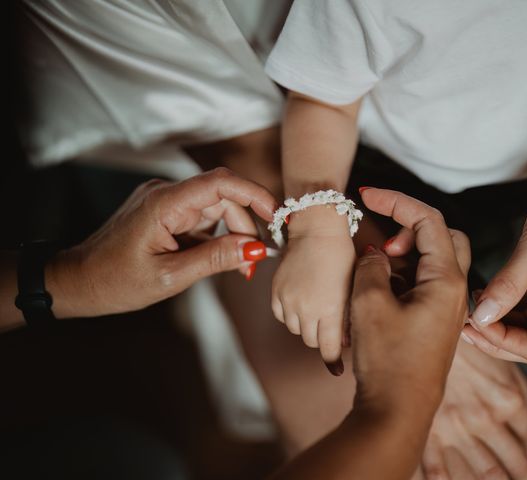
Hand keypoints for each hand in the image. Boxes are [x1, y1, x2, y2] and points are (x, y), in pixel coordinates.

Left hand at [47, 167, 276, 317]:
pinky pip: (203, 217)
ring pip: (217, 208)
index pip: (221, 183)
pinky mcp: (166, 211)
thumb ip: (216, 258)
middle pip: (224, 198)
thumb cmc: (116, 281)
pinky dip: (217, 237)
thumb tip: (256, 249)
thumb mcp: (171, 275)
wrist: (80, 282)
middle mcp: (167, 193)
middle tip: (252, 264)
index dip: (254, 194)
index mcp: (165, 203)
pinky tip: (221, 259)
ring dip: (233, 234)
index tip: (277, 216)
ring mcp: (166, 201)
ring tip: (238, 268)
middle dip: (246, 227)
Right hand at [271, 188, 469, 479]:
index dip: (396, 200)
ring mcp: (447, 307)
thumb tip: (376, 255)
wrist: (396, 412)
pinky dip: (402, 278)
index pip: (428, 220)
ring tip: (373, 275)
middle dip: (409, 229)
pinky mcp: (435, 321)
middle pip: (441, 236)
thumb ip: (372, 266)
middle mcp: (455, 290)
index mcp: (446, 280)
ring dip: (403, 256)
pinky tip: (377, 295)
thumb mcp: (369, 303)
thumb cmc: (387, 360)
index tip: (366, 194)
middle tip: (382, 246)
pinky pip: (423, 284)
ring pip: (431, 261)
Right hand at [271, 205, 355, 372]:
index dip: (333, 362)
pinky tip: (303, 303)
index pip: (329, 348)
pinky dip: (292, 315)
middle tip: (334, 330)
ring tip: (319, 312)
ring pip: (297, 330)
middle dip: (323, 339)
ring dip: (308, 326)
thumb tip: (345, 340)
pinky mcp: (276, 292)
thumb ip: (350, 316)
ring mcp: (288, 301)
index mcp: (331, 309)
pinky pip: (282, 316)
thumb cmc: (343, 255)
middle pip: (312, 341)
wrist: (317, 229)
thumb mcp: (355, 287)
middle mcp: (307, 309)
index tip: (337, 371)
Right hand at [423, 338, 526, 479]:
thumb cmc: (461, 339)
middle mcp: (486, 421)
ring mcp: (457, 430)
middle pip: (513, 459)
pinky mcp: (429, 432)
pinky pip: (438, 468)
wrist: (422, 332)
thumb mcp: (494, 354)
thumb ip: (519, 384)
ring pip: (485, 470)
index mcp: (506, 400)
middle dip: (526, 475)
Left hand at [463, 155, 526, 363]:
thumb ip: (508, 286)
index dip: (500, 341)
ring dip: (496, 317)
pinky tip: (481, 290)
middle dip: (494, 334)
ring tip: (466, 305)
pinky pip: (525, 298)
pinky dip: (502, 299)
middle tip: (461, 320)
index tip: (470, 323)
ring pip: (525, 320)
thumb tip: (480, 317)